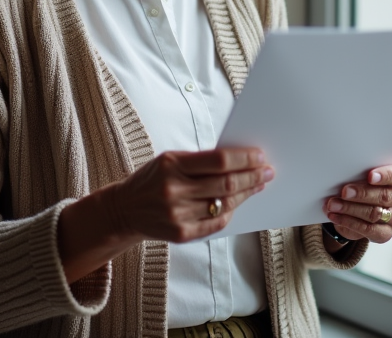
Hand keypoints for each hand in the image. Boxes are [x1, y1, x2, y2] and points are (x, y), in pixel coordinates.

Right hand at [107, 148, 273, 243]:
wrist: (124, 209)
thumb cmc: (152, 180)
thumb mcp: (169, 160)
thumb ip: (200, 161)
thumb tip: (239, 162)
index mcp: (172, 164)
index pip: (219, 161)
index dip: (244, 159)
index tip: (260, 157)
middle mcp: (174, 190)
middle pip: (226, 184)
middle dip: (252, 177)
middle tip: (267, 172)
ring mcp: (177, 214)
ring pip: (224, 204)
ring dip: (246, 194)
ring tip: (258, 186)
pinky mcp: (180, 233)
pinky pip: (216, 224)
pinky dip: (230, 212)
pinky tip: (238, 204)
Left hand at [324, 164, 391, 243]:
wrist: (354, 207)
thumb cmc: (360, 184)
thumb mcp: (360, 176)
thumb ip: (359, 174)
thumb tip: (343, 176)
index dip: (386, 175)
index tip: (369, 176)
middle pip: (386, 196)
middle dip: (363, 194)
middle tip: (344, 191)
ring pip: (376, 213)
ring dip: (351, 209)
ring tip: (333, 205)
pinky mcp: (386, 233)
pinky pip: (369, 230)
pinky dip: (349, 222)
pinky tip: (336, 217)